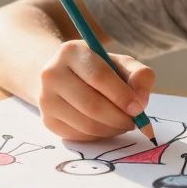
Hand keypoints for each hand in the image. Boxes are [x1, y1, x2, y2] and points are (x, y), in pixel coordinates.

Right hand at [38, 41, 154, 140]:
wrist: (63, 76)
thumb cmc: (97, 69)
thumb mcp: (119, 63)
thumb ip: (139, 75)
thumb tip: (140, 101)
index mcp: (72, 51)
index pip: (99, 76)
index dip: (122, 95)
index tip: (139, 108)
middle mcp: (52, 73)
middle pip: (91, 104)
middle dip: (119, 117)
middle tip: (134, 122)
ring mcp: (46, 98)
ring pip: (86, 124)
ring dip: (112, 129)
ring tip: (123, 123)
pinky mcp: (48, 120)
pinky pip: (79, 136)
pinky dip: (99, 136)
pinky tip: (107, 127)